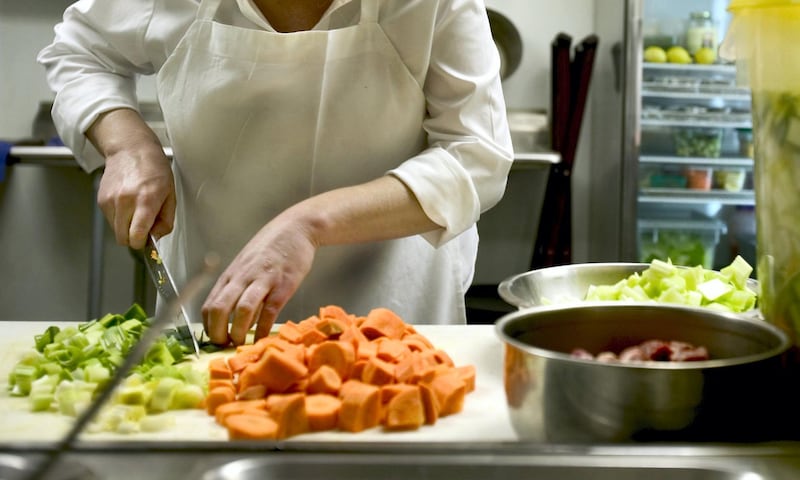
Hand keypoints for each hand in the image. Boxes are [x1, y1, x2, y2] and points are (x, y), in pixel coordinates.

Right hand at [88, 108, 175, 249]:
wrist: (130, 149)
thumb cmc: (154, 169)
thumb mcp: (170, 194)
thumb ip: (166, 220)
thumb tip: (156, 238)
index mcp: (146, 200)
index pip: (136, 237)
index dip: (143, 243)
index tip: (148, 239)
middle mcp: (125, 201)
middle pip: (123, 239)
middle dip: (134, 238)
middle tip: (144, 225)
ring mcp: (110, 200)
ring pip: (116, 231)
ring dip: (126, 227)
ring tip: (136, 210)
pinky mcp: (101, 200)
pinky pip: (110, 220)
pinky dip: (119, 218)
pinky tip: (127, 203)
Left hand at [202, 211, 317, 345]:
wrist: (296, 228)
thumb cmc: (270, 247)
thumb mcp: (247, 264)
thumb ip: (239, 287)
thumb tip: (233, 315)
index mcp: (231, 275)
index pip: (209, 305)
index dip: (208, 327)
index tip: (215, 340)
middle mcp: (243, 277)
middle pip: (220, 308)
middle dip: (218, 333)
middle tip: (225, 345)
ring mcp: (263, 280)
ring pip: (243, 310)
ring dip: (239, 332)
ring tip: (241, 343)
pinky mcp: (284, 284)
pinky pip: (270, 310)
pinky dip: (264, 328)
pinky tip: (262, 337)